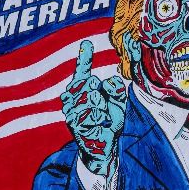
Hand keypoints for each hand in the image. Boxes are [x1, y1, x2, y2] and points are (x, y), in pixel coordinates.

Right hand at [60, 40, 126, 176]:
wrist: (104, 146)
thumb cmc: (109, 123)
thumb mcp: (118, 104)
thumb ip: (116, 90)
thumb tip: (107, 81)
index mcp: (83, 90)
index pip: (82, 70)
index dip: (84, 57)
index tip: (87, 43)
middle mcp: (72, 97)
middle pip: (88, 81)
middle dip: (100, 93)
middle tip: (103, 109)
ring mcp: (70, 109)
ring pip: (90, 97)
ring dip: (101, 108)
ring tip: (101, 119)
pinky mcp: (73, 122)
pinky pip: (90, 112)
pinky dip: (100, 118)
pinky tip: (99, 124)